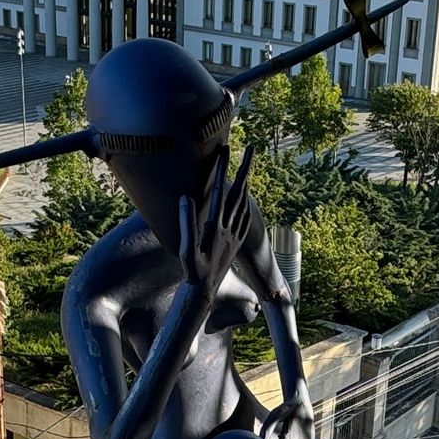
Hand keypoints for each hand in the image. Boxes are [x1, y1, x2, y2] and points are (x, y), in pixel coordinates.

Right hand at [178, 146, 254, 298]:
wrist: (204, 291)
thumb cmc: (192, 270)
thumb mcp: (185, 249)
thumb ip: (186, 223)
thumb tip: (186, 197)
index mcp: (216, 225)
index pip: (219, 190)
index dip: (222, 170)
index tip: (225, 150)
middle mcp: (228, 227)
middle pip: (239, 191)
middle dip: (245, 168)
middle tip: (252, 147)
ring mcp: (234, 234)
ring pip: (244, 202)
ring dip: (247, 182)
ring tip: (249, 167)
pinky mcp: (236, 241)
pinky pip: (244, 217)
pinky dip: (246, 202)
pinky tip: (247, 198)